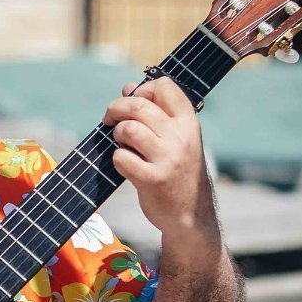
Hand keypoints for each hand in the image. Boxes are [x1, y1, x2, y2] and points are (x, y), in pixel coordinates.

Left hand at [103, 77, 216, 245]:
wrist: (191, 215)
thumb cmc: (178, 171)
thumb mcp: (177, 139)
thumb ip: (157, 114)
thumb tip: (128, 87)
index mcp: (188, 123)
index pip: (164, 86)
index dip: (142, 89)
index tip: (133, 100)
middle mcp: (180, 137)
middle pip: (139, 105)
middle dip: (116, 108)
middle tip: (110, 119)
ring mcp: (167, 158)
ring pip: (128, 129)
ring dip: (117, 134)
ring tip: (122, 144)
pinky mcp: (152, 179)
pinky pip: (120, 157)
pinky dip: (117, 159)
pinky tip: (126, 165)